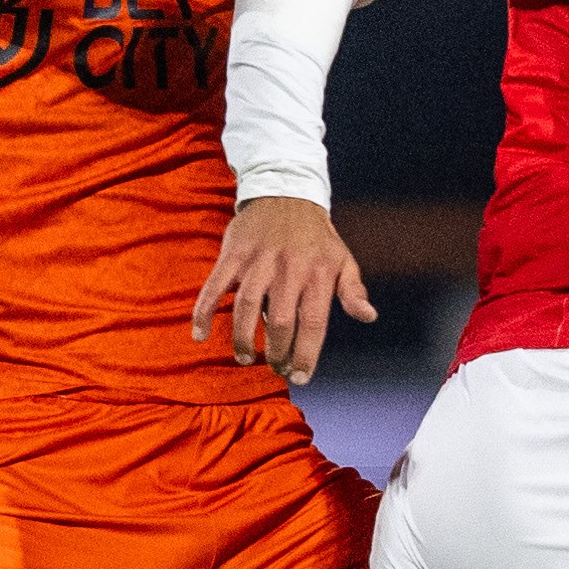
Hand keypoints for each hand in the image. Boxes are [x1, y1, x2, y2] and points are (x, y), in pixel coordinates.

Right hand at [192, 194, 373, 383]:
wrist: (285, 191)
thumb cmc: (317, 236)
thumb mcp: (343, 259)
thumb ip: (353, 290)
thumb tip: (369, 316)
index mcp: (318, 273)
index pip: (312, 323)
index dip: (306, 354)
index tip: (301, 376)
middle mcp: (288, 268)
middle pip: (278, 321)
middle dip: (276, 353)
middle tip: (275, 367)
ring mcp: (258, 260)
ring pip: (246, 307)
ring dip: (243, 339)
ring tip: (245, 358)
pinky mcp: (233, 254)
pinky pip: (214, 286)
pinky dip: (204, 311)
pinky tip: (200, 334)